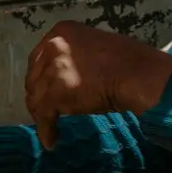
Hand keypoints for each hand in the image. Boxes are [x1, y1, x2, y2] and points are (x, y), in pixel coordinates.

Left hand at [24, 20, 171, 149]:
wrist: (138, 75)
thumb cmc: (127, 62)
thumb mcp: (93, 47)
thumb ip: (74, 57)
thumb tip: (66, 76)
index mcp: (62, 32)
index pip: (38, 58)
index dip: (39, 78)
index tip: (44, 91)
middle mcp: (53, 46)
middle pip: (33, 77)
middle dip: (38, 96)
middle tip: (46, 111)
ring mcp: (53, 69)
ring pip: (36, 97)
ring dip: (41, 115)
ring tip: (49, 127)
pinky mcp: (57, 92)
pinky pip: (44, 116)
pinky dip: (46, 130)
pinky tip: (51, 140)